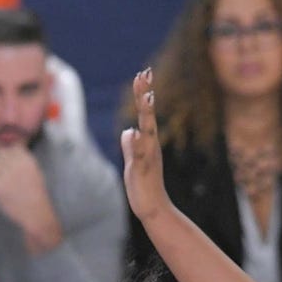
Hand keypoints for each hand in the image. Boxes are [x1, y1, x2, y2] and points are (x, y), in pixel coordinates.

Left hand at [0, 145, 62, 252]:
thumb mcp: (35, 172)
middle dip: (0, 162)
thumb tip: (9, 149)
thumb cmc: (36, 196)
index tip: (9, 165)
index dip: (9, 155)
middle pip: (0, 153)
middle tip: (3, 175)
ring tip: (1, 182)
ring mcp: (6, 173)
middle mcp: (16, 163)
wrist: (36, 214)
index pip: (12, 147)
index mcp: (27, 159)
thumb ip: (23, 160)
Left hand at [121, 69, 170, 224]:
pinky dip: (137, 145)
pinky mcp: (142, 170)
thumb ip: (130, 146)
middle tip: (145, 73)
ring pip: (147, 131)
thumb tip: (128, 131)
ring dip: (147, 114)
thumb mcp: (133, 162)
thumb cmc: (144, 187)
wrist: (154, 209)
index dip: (143, 94)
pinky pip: (139, 156)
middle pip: (147, 116)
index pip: (144, 114)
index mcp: (148, 143)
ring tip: (147, 96)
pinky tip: (133, 133)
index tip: (143, 73)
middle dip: (145, 94)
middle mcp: (150, 146)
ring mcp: (147, 157)